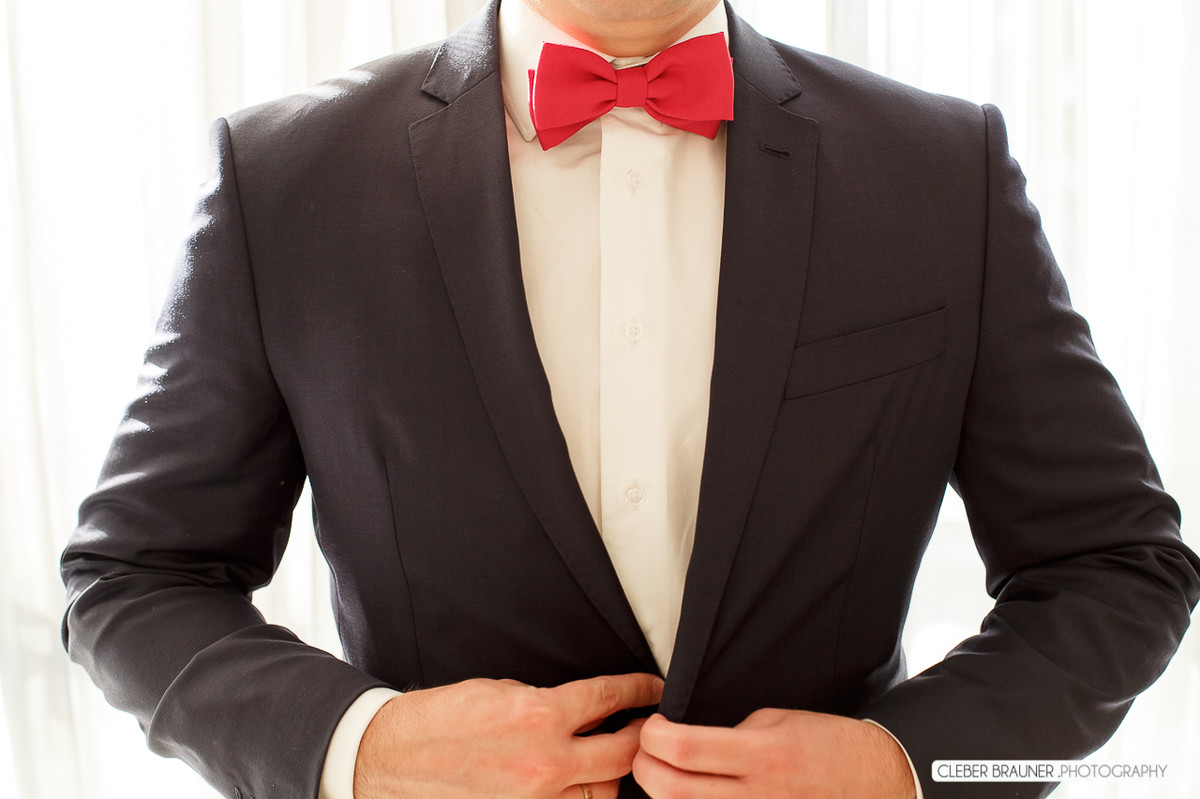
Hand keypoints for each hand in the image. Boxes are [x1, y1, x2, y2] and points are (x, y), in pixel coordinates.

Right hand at [353, 673, 663, 798]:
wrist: (391, 760)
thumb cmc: (441, 720)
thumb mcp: (501, 692)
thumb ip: (549, 703)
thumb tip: (584, 709)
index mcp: (540, 715)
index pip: (610, 698)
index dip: (639, 690)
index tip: (654, 688)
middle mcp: (545, 762)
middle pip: (624, 752)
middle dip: (643, 735)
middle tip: (652, 726)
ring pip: (604, 795)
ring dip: (613, 777)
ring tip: (617, 761)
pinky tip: (582, 786)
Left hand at [633, 709, 916, 798]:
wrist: (877, 783)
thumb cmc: (830, 747)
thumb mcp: (779, 721)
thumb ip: (731, 733)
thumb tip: (686, 740)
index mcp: (761, 755)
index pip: (684, 749)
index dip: (653, 735)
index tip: (652, 724)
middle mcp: (755, 796)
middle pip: (671, 790)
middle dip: (643, 766)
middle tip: (644, 749)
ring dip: (661, 793)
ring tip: (661, 773)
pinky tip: (689, 793)